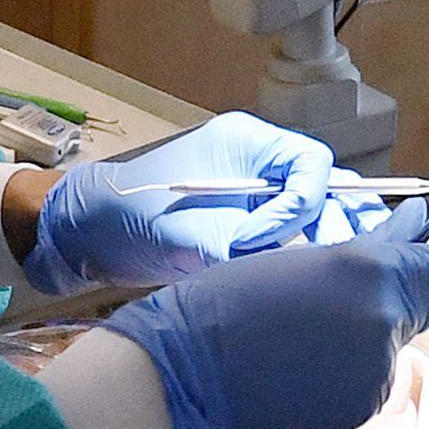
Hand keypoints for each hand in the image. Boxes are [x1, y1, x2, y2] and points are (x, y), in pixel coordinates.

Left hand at [25, 111, 337, 292]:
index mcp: (248, 143)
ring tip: (337, 276)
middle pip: (324, 186)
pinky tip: (311, 286)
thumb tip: (292, 268)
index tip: (261, 239)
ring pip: (316, 214)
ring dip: (327, 242)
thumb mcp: (188, 232)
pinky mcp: (249, 226)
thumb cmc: (130, 216)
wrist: (88, 233)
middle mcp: (260, 164)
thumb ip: (243, 246)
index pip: (311, 164)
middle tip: (340, 261)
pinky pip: (292, 238)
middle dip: (335, 222)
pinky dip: (304, 259)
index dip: (300, 204)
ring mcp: (257, 194)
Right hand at [104, 234, 428, 428]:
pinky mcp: (359, 409)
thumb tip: (412, 231)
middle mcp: (384, 319)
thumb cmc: (235, 299)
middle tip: (342, 307)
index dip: (414, 266)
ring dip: (368, 346)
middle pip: (420, 308)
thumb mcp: (306, 258)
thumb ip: (368, 252)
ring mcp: (374, 370)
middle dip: (393, 304)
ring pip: (394, 351)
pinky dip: (348, 381)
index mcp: (372, 271)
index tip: (396, 270)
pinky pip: (369, 387)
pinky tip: (305, 371)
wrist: (192, 364)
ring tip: (312, 342)